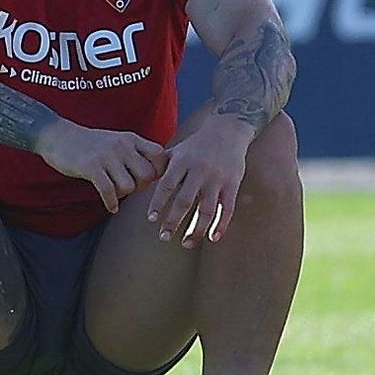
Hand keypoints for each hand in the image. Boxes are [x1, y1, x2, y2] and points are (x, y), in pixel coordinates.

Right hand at [34, 121, 167, 214]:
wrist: (59, 136)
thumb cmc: (91, 143)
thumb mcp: (118, 140)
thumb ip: (135, 152)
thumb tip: (155, 172)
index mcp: (131, 139)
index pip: (160, 155)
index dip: (159, 170)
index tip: (149, 179)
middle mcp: (122, 146)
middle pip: (148, 174)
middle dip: (142, 187)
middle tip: (132, 189)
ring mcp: (107, 157)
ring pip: (129, 185)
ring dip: (124, 195)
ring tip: (117, 194)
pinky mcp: (91, 167)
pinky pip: (108, 191)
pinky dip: (111, 203)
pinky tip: (111, 207)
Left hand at [147, 120, 253, 247]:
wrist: (228, 130)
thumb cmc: (198, 144)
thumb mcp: (177, 150)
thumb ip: (161, 165)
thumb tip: (141, 181)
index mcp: (183, 162)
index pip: (167, 186)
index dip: (158, 204)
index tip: (151, 220)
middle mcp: (199, 171)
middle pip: (185, 201)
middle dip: (173, 221)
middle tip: (164, 237)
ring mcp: (217, 179)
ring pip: (206, 209)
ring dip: (196, 229)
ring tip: (186, 243)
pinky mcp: (232, 184)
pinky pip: (227, 208)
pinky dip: (221, 225)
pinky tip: (213, 238)